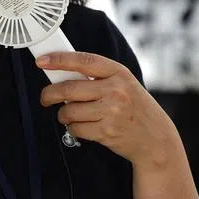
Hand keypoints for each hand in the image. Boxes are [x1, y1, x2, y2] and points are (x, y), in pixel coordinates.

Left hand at [38, 52, 181, 168]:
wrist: (156, 138)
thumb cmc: (135, 107)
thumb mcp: (124, 83)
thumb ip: (98, 77)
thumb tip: (61, 73)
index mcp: (119, 73)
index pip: (84, 61)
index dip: (59, 60)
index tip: (42, 61)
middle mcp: (116, 90)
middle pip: (68, 89)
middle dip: (49, 94)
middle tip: (45, 97)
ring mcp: (111, 112)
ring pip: (69, 110)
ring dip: (64, 114)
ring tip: (71, 115)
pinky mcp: (107, 132)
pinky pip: (76, 128)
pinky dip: (73, 128)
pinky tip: (83, 126)